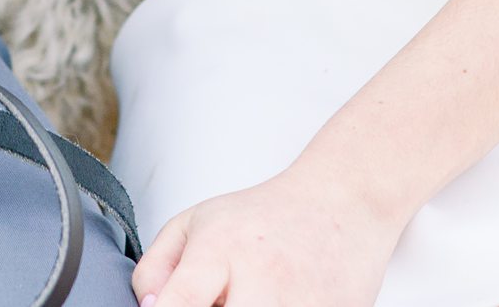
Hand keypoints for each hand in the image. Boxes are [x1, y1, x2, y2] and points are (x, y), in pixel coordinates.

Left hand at [133, 171, 400, 306]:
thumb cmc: (261, 217)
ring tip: (243, 297)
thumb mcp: (195, 222)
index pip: (181, 302)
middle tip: (216, 301)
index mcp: (221, 249)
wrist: (341, 202)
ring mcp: (302, 302)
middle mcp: (262, 277)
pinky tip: (277, 301)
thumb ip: (156, 267)